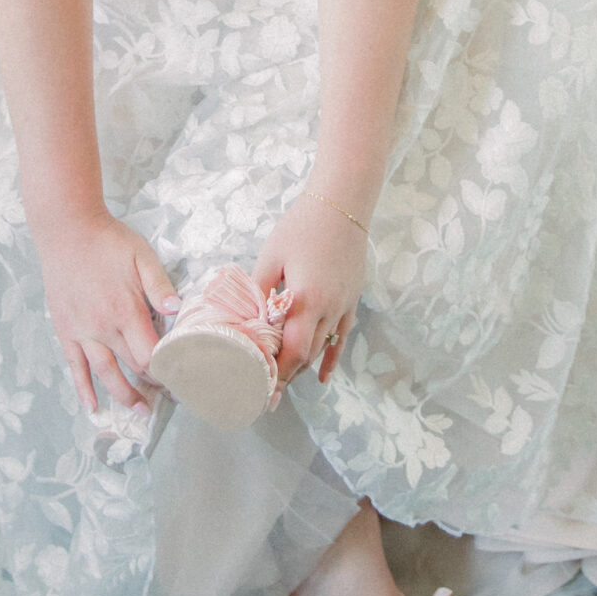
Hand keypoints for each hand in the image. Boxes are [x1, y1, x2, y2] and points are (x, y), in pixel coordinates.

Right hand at [33, 209, 178, 415]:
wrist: (66, 230)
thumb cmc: (107, 240)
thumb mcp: (141, 255)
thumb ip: (159, 285)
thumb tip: (177, 310)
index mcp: (125, 310)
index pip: (149, 353)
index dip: (166, 369)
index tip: (180, 377)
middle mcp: (103, 327)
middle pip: (131, 366)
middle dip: (150, 384)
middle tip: (167, 395)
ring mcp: (82, 331)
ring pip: (104, 373)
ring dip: (122, 396)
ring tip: (138, 412)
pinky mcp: (65, 330)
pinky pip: (74, 366)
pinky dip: (83, 388)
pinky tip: (91, 406)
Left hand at [253, 189, 368, 388]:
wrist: (342, 204)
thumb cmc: (302, 227)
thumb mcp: (272, 257)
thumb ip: (259, 291)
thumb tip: (245, 320)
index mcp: (306, 301)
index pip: (292, 352)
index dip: (275, 374)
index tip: (258, 387)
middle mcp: (328, 310)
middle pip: (306, 356)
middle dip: (285, 376)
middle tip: (263, 391)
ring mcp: (343, 307)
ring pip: (322, 349)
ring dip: (302, 367)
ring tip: (281, 383)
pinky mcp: (351, 300)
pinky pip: (342, 337)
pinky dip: (330, 359)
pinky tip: (321, 377)